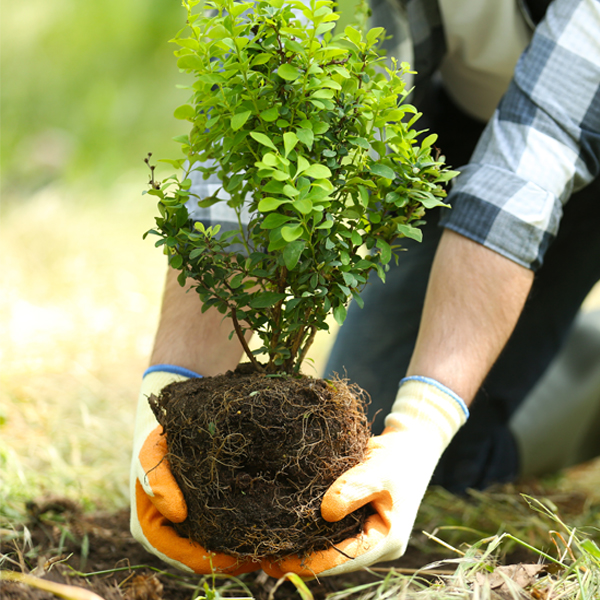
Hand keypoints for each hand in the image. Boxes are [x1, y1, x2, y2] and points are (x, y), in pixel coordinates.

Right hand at [130, 366, 259, 574]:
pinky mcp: (201, 513)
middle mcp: (169, 532)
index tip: (238, 559)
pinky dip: (239, 531)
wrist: (168, 422)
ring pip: (213, 547)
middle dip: (230, 560)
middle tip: (263, 556)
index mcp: (150, 527)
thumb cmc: (158, 438)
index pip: (182, 556)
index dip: (210, 562)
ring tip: (269, 545)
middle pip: (201, 557)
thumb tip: (178, 514)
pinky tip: (263, 524)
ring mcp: (185, 525)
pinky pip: (221, 530)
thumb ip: (157, 480)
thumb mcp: (152, 453)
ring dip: (238, 549)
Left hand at [261, 377, 468, 577]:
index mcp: (386, 540)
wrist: (409, 444)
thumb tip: (326, 512)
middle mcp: (374, 543)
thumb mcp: (380, 470)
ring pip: (329, 548)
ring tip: (265, 549)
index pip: (344, 559)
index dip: (311, 562)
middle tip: (262, 558)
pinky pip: (330, 532)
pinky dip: (308, 532)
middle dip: (300, 559)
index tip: (279, 560)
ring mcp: (364, 532)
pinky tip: (283, 529)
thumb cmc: (398, 457)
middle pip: (333, 560)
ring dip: (301, 548)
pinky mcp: (355, 519)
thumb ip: (354, 489)